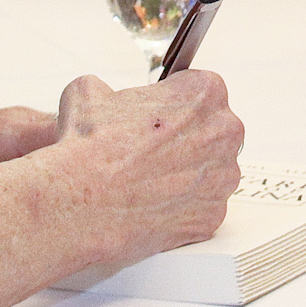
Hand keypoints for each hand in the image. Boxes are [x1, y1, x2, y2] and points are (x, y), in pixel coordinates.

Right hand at [37, 71, 245, 269]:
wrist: (80, 199)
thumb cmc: (90, 147)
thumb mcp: (90, 92)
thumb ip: (112, 90)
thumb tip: (105, 97)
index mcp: (205, 93)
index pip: (200, 92)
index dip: (174, 104)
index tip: (160, 115)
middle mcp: (224, 133)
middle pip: (212, 132)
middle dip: (185, 139)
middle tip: (151, 150)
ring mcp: (223, 178)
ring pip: (210, 172)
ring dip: (185, 175)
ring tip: (147, 180)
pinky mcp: (213, 216)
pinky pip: (202, 208)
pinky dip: (181, 208)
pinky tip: (152, 203)